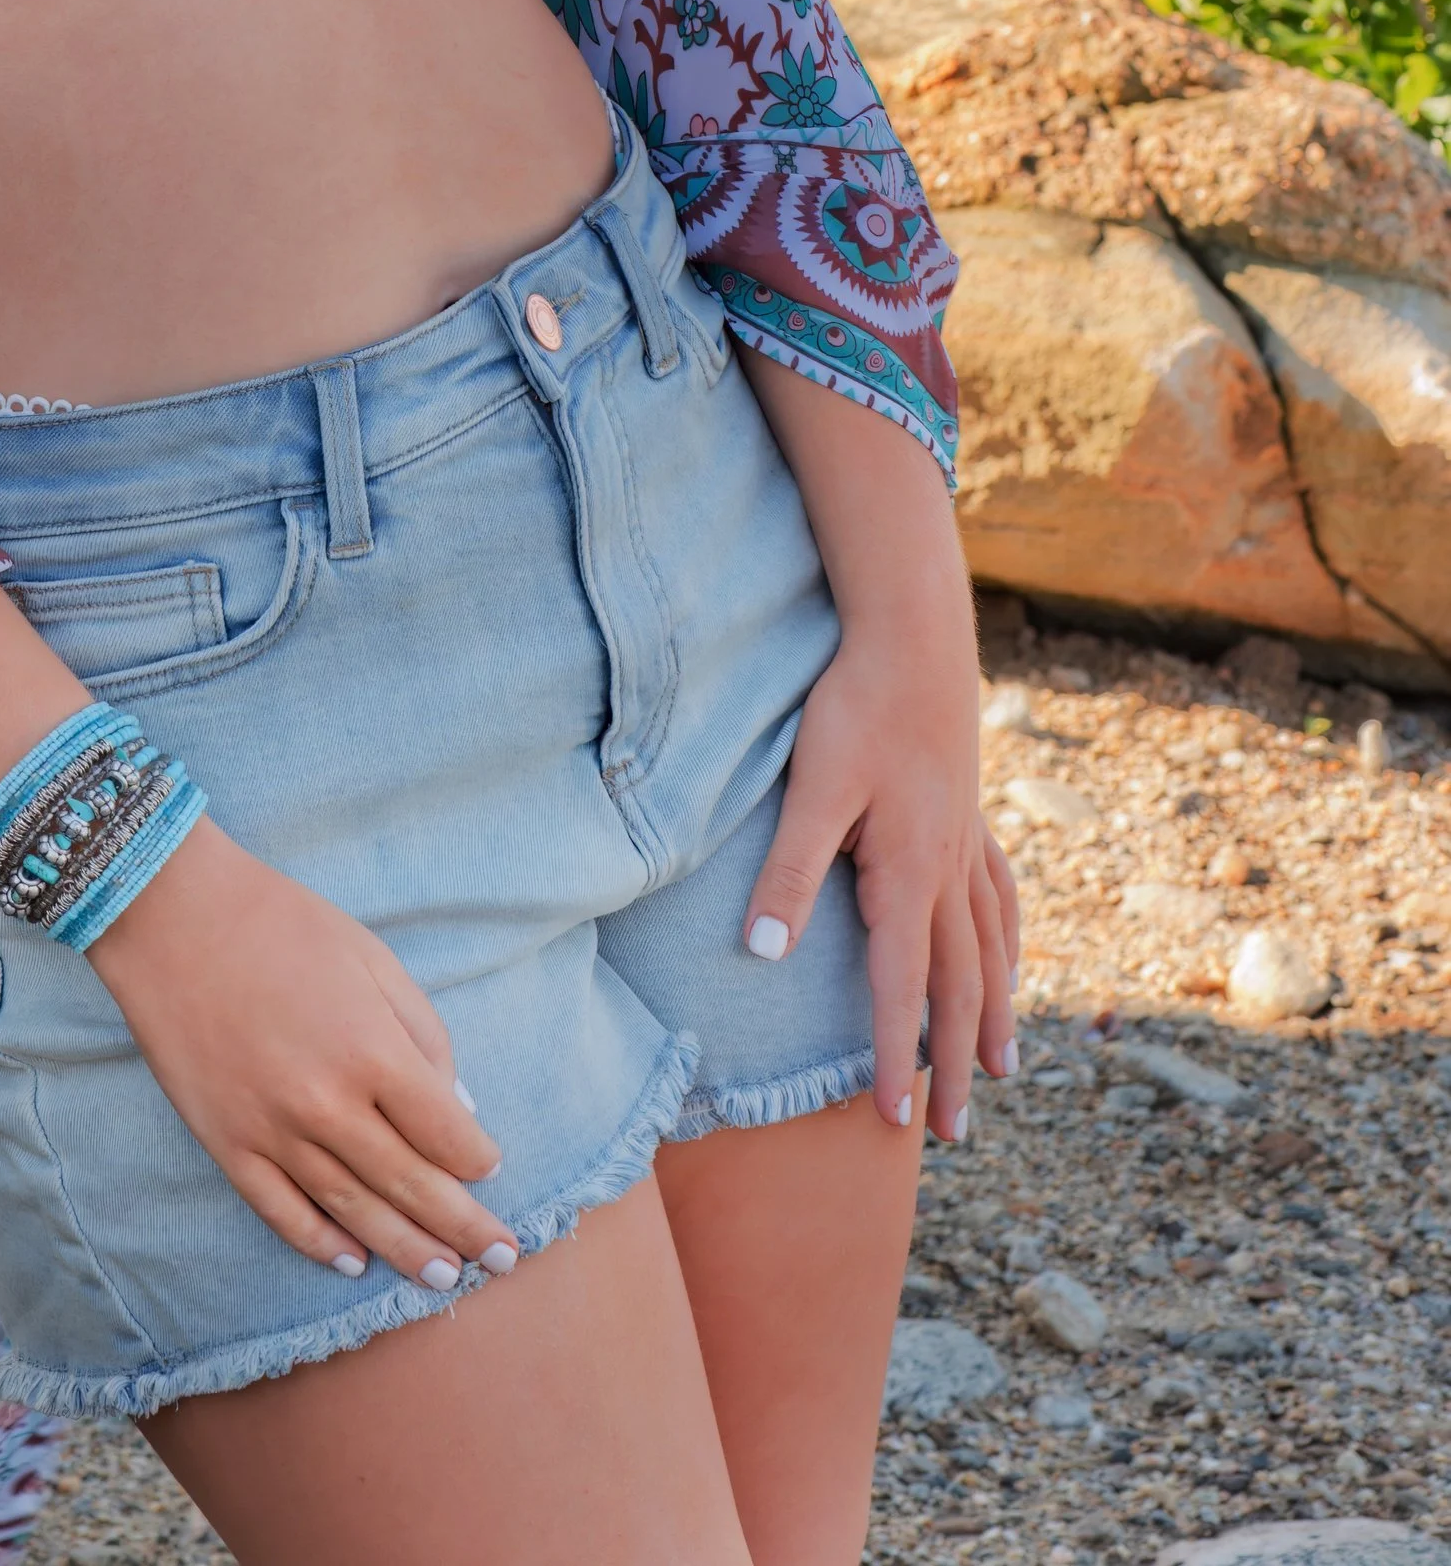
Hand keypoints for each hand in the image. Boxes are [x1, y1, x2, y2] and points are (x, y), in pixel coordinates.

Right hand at [89, 817, 518, 1287]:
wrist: (172, 917)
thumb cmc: (283, 924)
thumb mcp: (373, 959)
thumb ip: (424, 1034)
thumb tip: (460, 1108)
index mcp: (372, 1052)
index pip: (446, 1133)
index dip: (478, 1159)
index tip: (491, 1168)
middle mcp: (328, 1105)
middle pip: (411, 1186)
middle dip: (463, 1228)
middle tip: (502, 1260)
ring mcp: (273, 1131)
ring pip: (353, 1211)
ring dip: (404, 1250)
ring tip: (444, 1279)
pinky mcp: (226, 1144)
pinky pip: (281, 1211)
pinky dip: (319, 1243)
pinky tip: (352, 1263)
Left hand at [743, 617, 1020, 1143]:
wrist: (913, 637)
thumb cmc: (852, 708)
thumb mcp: (810, 788)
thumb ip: (788, 871)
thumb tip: (762, 955)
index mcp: (907, 875)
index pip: (900, 989)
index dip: (895, 1057)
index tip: (894, 1119)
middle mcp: (949, 872)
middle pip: (960, 989)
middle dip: (956, 1065)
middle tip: (954, 1133)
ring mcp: (968, 846)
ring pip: (990, 951)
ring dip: (995, 1016)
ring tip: (1005, 1072)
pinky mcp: (970, 817)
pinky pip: (1000, 900)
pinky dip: (1007, 945)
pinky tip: (1008, 961)